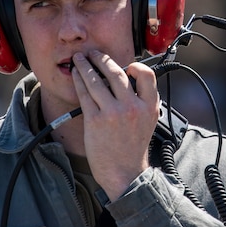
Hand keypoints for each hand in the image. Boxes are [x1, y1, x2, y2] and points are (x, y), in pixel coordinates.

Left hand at [71, 49, 159, 200]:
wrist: (124, 172)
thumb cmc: (133, 146)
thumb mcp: (148, 121)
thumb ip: (143, 100)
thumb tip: (128, 77)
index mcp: (149, 106)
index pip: (146, 75)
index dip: (136, 66)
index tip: (126, 64)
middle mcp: (133, 107)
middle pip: (117, 73)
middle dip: (102, 59)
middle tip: (93, 54)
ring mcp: (113, 114)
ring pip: (96, 81)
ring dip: (85, 66)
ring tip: (79, 60)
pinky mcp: (95, 121)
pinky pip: (85, 95)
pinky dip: (79, 81)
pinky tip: (76, 76)